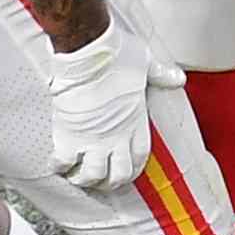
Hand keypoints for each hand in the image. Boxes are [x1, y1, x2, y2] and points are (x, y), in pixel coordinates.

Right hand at [40, 22, 153, 195]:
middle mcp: (116, 137)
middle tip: (99, 179)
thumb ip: (161, 74)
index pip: (138, 158)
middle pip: (117, 175)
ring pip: (91, 176)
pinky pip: (64, 162)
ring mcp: (92, 139)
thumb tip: (178, 77)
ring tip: (77, 175)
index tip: (124, 171)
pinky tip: (57, 163)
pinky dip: (59, 167)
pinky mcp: (69, 135)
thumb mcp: (146, 64)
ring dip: (84, 179)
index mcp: (135, 122)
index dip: (132, 169)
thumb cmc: (117, 56)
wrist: (88, 52)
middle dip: (109, 182)